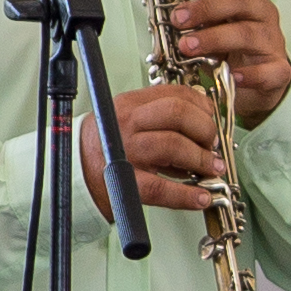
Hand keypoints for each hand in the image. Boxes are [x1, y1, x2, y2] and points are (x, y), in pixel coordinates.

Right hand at [84, 81, 236, 216]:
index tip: (212, 119)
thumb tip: (207, 125)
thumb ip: (164, 118)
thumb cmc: (110, 146)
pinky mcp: (126, 183)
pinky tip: (201, 197)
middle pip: (177, 113)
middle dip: (205, 129)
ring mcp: (126, 152)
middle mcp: (127, 123)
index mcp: (130, 104)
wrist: (78, 172)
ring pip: (173, 145)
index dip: (203, 107)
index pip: (175, 94)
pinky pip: (160, 188)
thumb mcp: (132, 120)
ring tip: (211, 168)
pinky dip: (186, 194)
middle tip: (213, 144)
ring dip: (201, 159)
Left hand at [156, 0, 290, 124]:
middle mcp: (260, 12)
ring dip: (214, 38)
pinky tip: (232, 76)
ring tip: (187, 47)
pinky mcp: (278, 70)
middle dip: (204, 6)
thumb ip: (187, 15)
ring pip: (248, 33)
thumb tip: (152, 1)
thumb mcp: (208, 25)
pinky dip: (250, 74)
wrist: (260, 81)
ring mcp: (271, 41)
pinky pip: (268, 71)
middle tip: (177, 19)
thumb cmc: (229, 48)